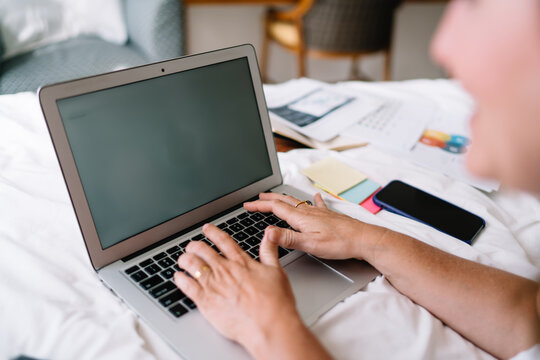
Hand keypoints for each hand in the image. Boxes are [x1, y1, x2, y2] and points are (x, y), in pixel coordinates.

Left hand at [173, 224, 302, 356]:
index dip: (213, 233)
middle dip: (194, 246)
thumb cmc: (275, 302)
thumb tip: (270, 233)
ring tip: (183, 259)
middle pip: (203, 250)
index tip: (207, 228)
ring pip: (191, 264)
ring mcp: (213, 285)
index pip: (223, 241)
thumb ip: (269, 251)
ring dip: (185, 259)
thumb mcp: (277, 271)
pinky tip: (178, 277)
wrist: (268, 325)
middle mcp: (224, 270)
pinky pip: (186, 286)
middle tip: (191, 246)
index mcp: (241, 262)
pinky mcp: (205, 302)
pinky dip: (180, 279)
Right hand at [244, 192, 382, 260]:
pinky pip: (316, 204)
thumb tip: (266, 233)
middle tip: (256, 198)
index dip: (259, 206)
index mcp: (301, 218)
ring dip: (283, 199)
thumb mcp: (309, 244)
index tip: (247, 205)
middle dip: (268, 199)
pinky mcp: (329, 215)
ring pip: (296, 202)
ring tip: (276, 197)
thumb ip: (287, 238)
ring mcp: (319, 212)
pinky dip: (311, 199)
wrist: (363, 239)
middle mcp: (308, 212)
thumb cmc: (339, 243)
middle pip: (283, 201)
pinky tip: (314, 196)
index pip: (274, 208)